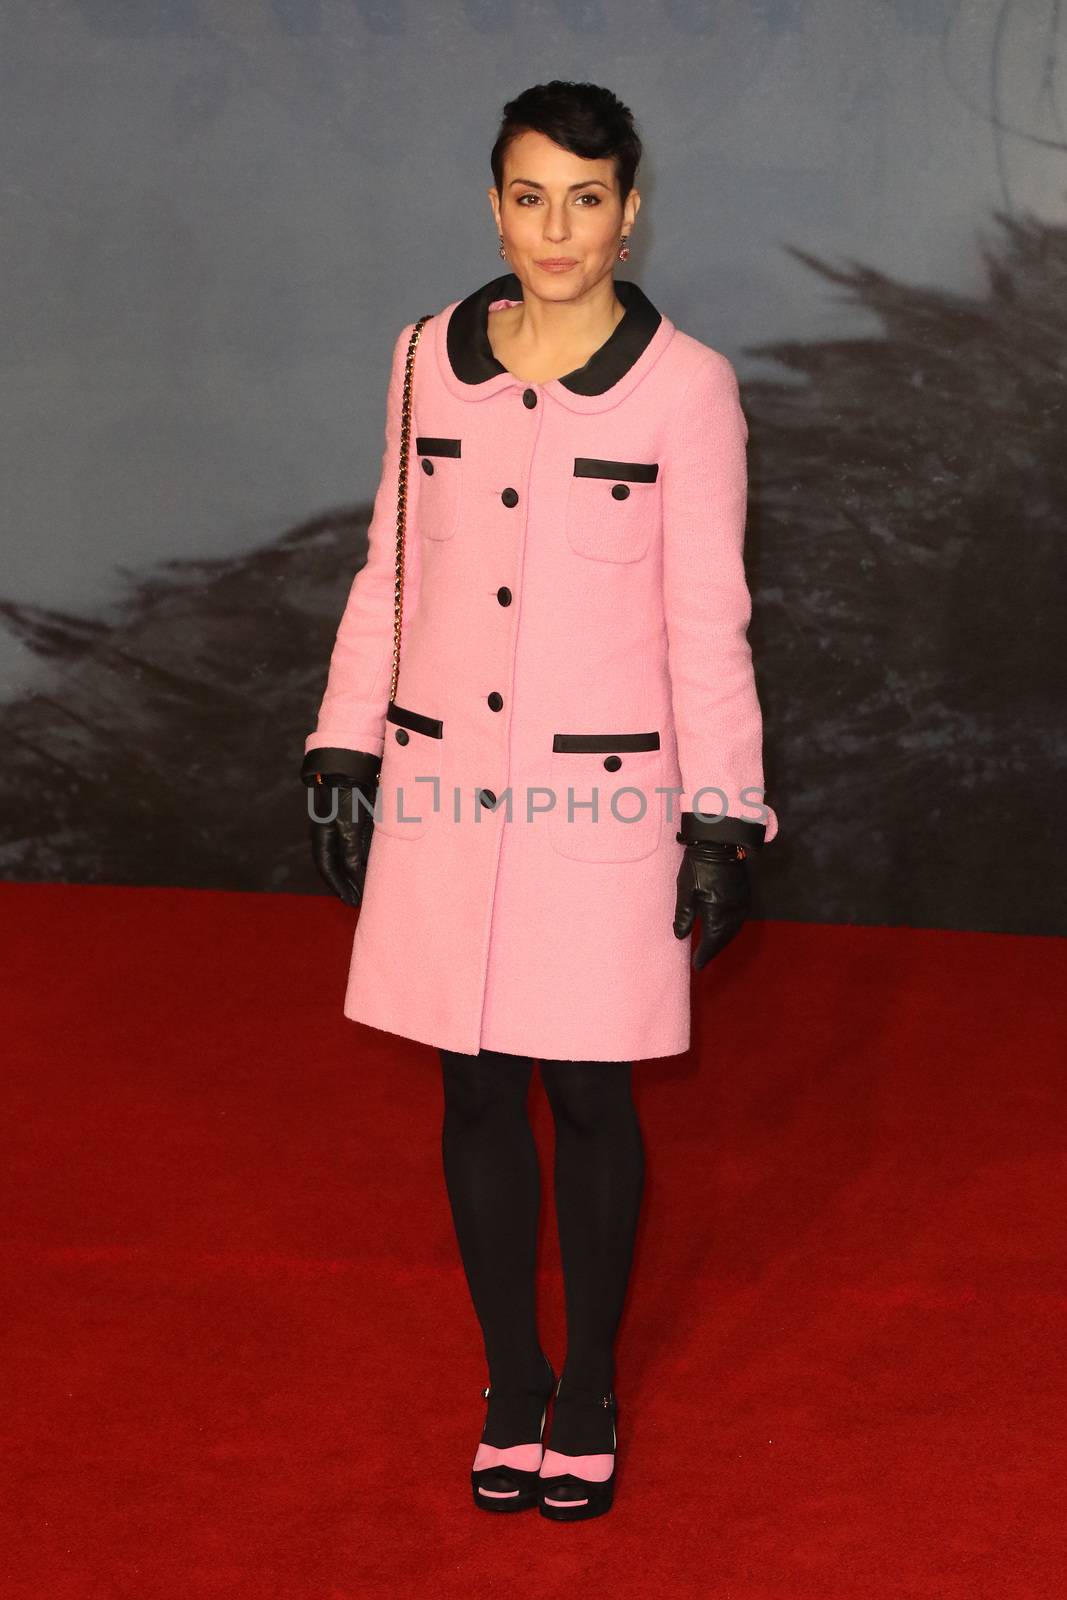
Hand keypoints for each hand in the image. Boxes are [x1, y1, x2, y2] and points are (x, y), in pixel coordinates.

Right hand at [308, 777, 377, 906]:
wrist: (350, 765)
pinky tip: (374, 863)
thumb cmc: (344, 795)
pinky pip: (359, 843)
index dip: (339, 887)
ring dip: (357, 871)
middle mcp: (330, 833)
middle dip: (348, 883)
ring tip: (368, 887)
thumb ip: (351, 851)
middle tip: (359, 900)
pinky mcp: (356, 817)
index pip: (328, 868)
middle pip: (337, 865)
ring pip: (348, 855)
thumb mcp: (348, 827)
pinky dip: (365, 856)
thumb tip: (355, 875)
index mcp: (322, 836)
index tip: (351, 902)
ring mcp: (342, 825)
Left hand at [673, 841, 750, 969]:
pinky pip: (738, 920)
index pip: (712, 940)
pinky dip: (729, 929)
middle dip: (713, 950)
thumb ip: (683, 915)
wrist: (720, 842)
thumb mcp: (686, 890)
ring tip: (711, 948)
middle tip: (702, 960)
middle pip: (724, 938)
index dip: (705, 954)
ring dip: (722, 941)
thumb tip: (680, 936)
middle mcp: (734, 911)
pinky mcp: (745, 896)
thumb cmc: (698, 864)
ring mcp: (742, 903)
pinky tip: (722, 930)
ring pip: (733, 930)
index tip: (697, 966)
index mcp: (718, 912)